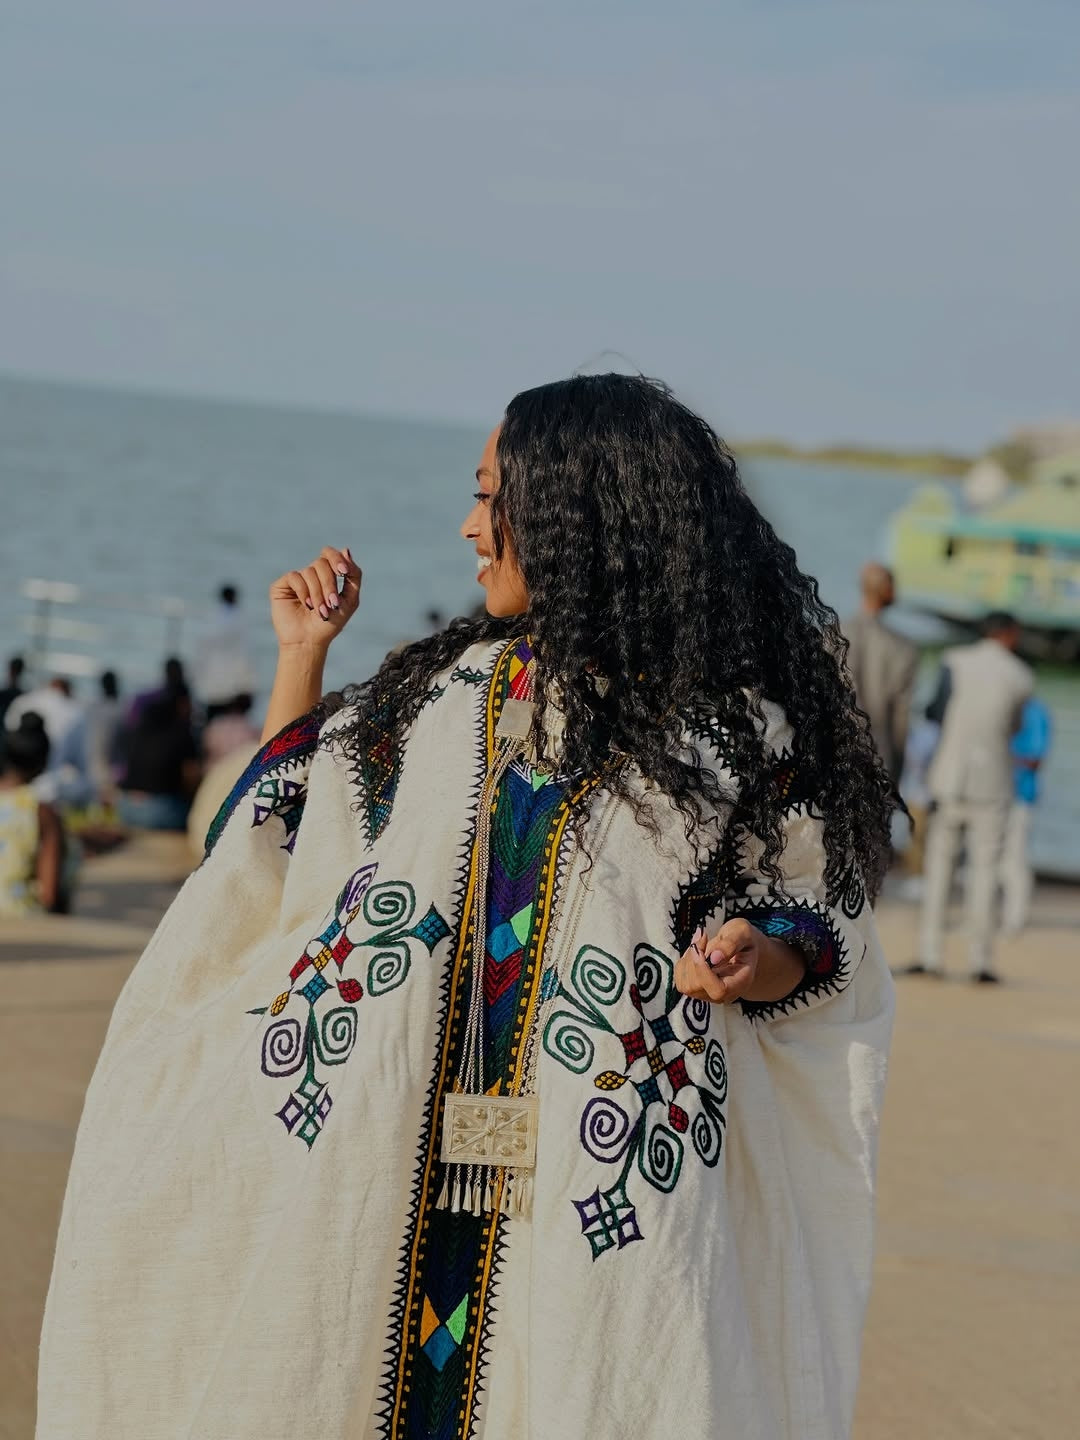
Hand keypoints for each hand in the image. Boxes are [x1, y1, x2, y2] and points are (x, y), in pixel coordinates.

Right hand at [269, 546, 361, 650]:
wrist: (309, 642)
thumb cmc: (330, 624)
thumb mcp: (350, 600)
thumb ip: (353, 576)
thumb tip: (345, 549)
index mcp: (327, 576)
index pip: (331, 555)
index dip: (337, 559)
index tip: (343, 572)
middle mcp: (311, 575)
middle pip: (322, 563)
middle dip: (330, 583)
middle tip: (333, 603)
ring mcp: (296, 580)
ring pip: (310, 571)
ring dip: (318, 593)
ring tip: (319, 611)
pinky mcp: (281, 586)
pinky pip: (295, 576)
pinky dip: (304, 591)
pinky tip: (306, 605)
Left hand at [675, 916, 804, 1005]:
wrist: (741, 946)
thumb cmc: (743, 938)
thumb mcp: (742, 932)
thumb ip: (730, 944)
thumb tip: (713, 958)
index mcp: (740, 982)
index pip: (718, 990)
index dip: (703, 972)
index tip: (698, 949)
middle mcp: (725, 994)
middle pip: (697, 987)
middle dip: (693, 959)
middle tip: (702, 936)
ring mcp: (709, 994)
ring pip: (685, 985)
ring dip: (687, 959)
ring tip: (701, 942)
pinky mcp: (697, 989)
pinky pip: (680, 980)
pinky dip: (683, 962)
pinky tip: (695, 951)